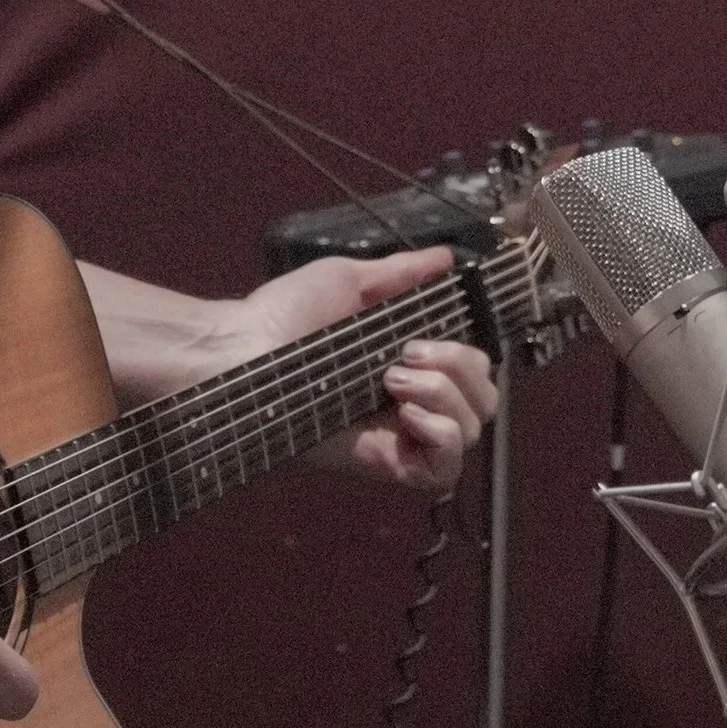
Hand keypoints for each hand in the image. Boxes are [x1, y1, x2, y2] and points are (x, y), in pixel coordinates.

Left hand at [210, 247, 496, 493]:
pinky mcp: (386, 463)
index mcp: (407, 361)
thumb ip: (401, 273)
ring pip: (471, 432)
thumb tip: (444, 257)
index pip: (473, 369)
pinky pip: (443, 470)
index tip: (422, 335)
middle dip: (461, 369)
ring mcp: (401, 435)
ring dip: (447, 397)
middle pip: (483, 401)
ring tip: (394, 379)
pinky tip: (408, 413)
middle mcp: (411, 400)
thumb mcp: (348, 281)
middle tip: (405, 355)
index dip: (467, 353)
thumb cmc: (283, 315)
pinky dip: (442, 437)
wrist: (243, 353)